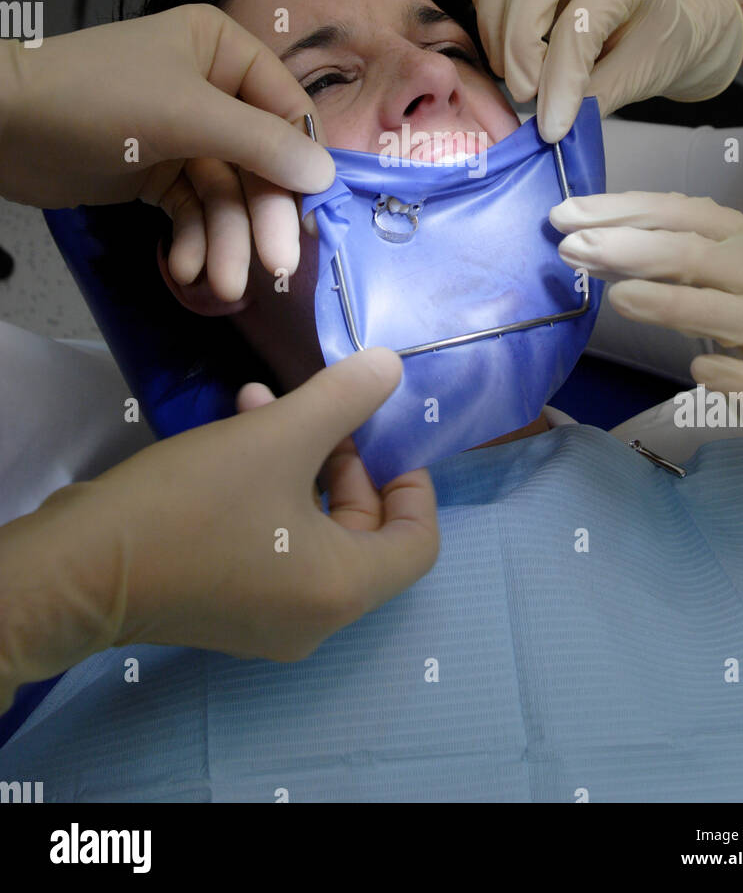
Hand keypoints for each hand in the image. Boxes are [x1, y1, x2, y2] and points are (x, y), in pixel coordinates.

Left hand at [0, 5, 334, 299]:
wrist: (1, 126)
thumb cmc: (96, 97)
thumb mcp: (187, 115)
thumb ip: (260, 145)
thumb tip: (326, 175)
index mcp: (224, 52)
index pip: (287, 111)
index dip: (303, 166)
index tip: (316, 219)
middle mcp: (212, 90)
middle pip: (259, 163)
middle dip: (263, 218)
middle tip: (277, 268)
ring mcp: (183, 134)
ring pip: (226, 195)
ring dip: (227, 242)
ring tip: (224, 287)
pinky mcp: (155, 173)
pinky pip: (192, 211)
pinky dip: (192, 241)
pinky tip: (184, 269)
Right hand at [0, 348, 437, 710]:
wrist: (80, 567)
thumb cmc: (195, 503)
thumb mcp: (278, 436)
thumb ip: (344, 399)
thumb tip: (392, 368)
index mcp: (342, 588)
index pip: (418, 542)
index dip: (411, 481)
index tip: (384, 432)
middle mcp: (317, 618)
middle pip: (364, 532)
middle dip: (345, 457)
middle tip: (318, 408)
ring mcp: (269, 619)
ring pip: (313, 529)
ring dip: (300, 460)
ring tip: (262, 400)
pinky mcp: (227, 606)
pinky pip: (275, 545)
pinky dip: (270, 489)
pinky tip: (236, 429)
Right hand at [469, 0, 742, 141]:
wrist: (658, 22)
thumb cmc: (653, 44)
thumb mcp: (637, 78)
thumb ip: (592, 98)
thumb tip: (548, 120)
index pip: (581, 22)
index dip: (560, 77)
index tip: (552, 125)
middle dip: (520, 44)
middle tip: (526, 93)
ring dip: (496, 26)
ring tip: (514, 72)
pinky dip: (487, 7)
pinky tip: (503, 43)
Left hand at [549, 190, 742, 454]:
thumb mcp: (718, 266)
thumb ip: (661, 258)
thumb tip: (589, 242)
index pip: (679, 212)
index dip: (621, 210)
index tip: (563, 215)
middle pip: (696, 255)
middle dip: (630, 250)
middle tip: (572, 249)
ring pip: (733, 312)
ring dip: (674, 304)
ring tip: (619, 300)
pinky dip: (736, 376)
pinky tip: (700, 369)